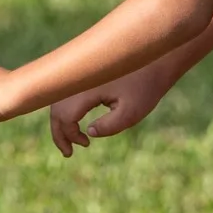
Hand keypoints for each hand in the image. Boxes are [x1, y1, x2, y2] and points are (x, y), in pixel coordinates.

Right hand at [49, 65, 166, 157]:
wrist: (156, 58)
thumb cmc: (145, 86)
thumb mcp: (131, 112)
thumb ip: (109, 126)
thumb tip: (88, 132)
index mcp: (87, 87)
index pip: (64, 116)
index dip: (70, 135)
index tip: (87, 144)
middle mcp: (79, 78)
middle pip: (56, 108)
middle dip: (59, 133)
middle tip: (68, 153)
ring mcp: (81, 74)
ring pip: (58, 100)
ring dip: (61, 121)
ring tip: (70, 141)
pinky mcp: (86, 72)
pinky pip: (67, 93)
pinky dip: (67, 109)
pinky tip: (75, 123)